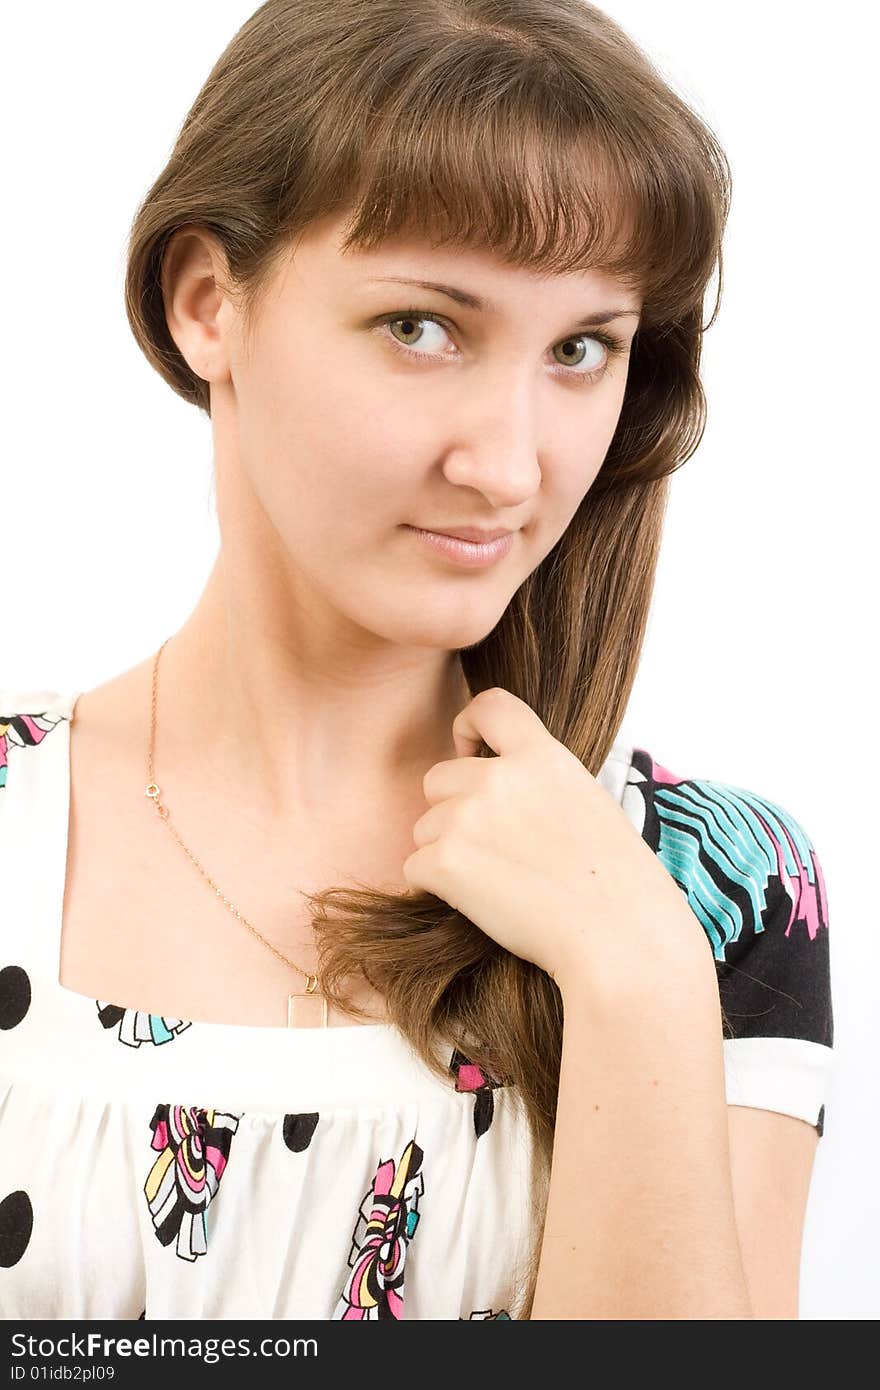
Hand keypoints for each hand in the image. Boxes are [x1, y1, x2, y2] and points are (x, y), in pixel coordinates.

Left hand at [402, 688, 710, 992]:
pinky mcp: (444, 861)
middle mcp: (498, 777)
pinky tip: (480, 904)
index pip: (489, 706)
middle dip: (452, 811)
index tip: (471, 752)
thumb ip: (538, 783)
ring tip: (497, 883)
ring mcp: (466, 816)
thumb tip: (498, 790)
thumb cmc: (616, 883)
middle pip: (439, 778)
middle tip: (492, 851)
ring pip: (425, 827)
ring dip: (446, 853)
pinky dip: (436, 887)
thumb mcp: (588, 802)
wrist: (618, 937)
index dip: (468, 727)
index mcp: (542, 756)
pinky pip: (415, 868)